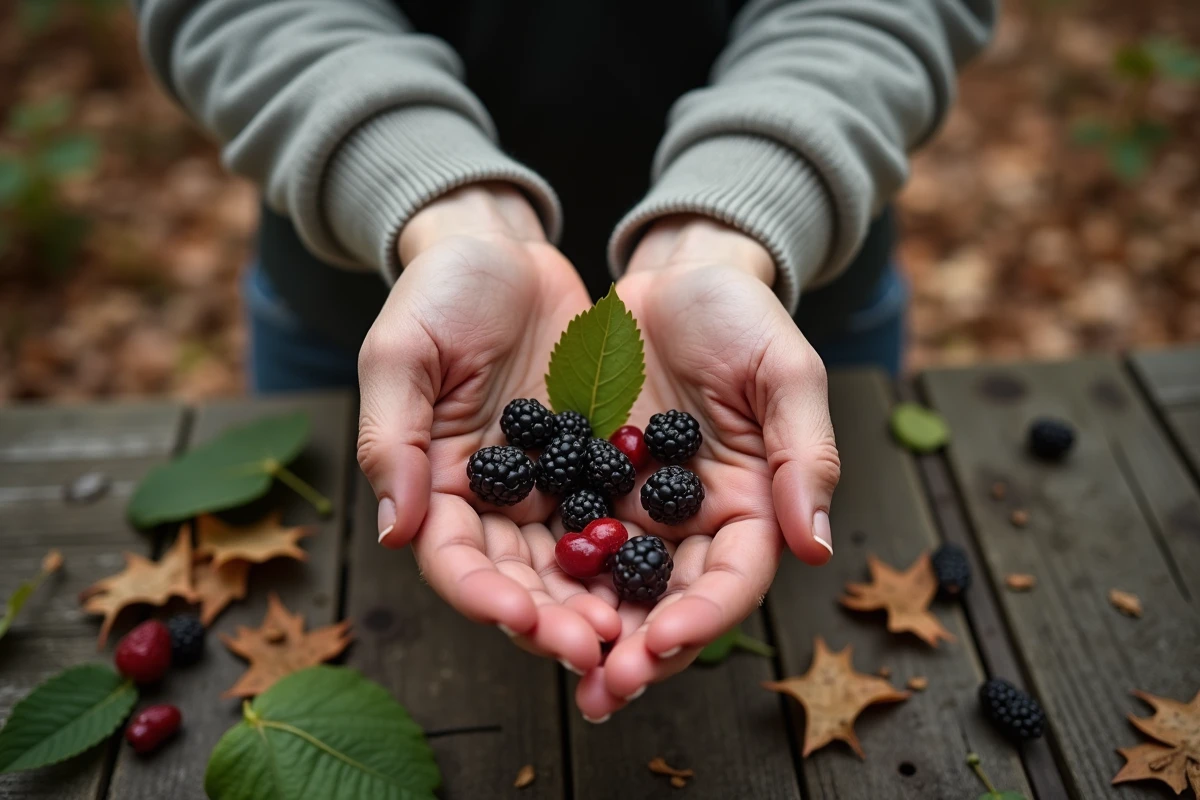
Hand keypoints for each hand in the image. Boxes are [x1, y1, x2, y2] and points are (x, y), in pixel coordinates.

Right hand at [357, 184, 619, 671]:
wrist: (507, 250)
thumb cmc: (439, 291)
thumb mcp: (403, 350)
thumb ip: (395, 437)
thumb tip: (394, 530)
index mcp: (441, 485)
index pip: (456, 561)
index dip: (483, 597)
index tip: (518, 618)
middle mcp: (499, 502)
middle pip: (524, 581)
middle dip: (556, 621)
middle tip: (595, 647)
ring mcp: (555, 487)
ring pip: (580, 566)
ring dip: (606, 604)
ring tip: (640, 634)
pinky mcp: (604, 465)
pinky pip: (628, 517)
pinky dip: (646, 552)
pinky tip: (676, 578)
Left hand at [574, 217, 839, 718]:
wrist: (669, 273)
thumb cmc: (740, 314)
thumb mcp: (786, 371)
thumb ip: (805, 454)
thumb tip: (816, 547)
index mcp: (744, 505)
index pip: (729, 581)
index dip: (701, 619)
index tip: (661, 640)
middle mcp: (681, 521)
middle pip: (660, 603)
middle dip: (632, 649)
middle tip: (600, 682)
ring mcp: (623, 506)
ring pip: (600, 584)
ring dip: (575, 624)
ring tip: (547, 652)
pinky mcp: (572, 481)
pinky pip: (547, 532)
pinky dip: (530, 568)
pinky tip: (507, 594)